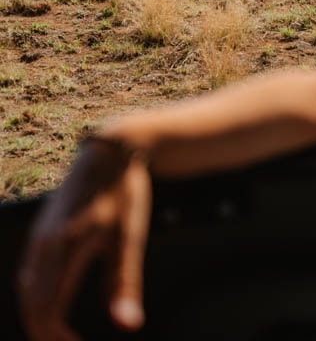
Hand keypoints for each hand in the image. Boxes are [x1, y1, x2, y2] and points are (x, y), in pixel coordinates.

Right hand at [17, 137, 151, 340]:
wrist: (111, 151)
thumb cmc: (124, 193)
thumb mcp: (129, 238)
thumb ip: (125, 284)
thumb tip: (129, 326)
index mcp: (64, 248)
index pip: (47, 309)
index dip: (57, 338)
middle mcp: (44, 244)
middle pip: (31, 304)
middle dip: (45, 333)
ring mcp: (39, 236)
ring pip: (27, 289)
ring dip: (38, 316)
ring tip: (60, 335)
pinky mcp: (41, 230)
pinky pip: (28, 273)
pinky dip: (36, 296)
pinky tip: (51, 304)